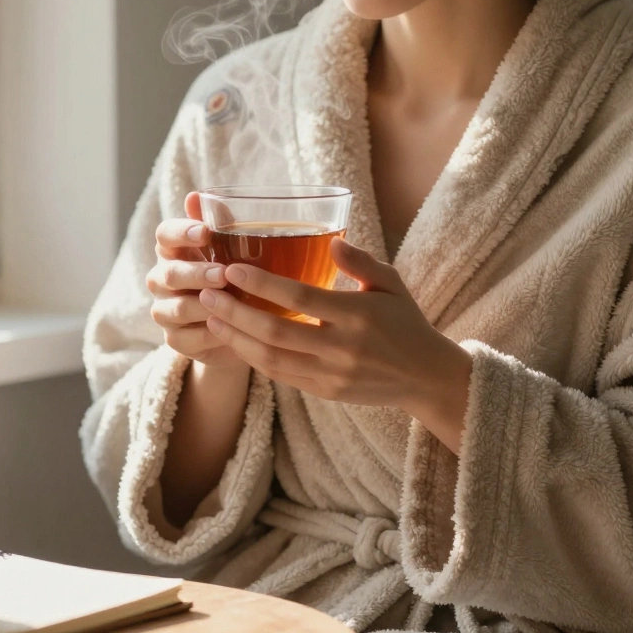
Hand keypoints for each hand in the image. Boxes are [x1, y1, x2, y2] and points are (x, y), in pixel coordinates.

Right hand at [147, 193, 243, 366]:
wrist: (235, 325)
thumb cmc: (231, 277)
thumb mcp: (230, 250)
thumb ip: (217, 224)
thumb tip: (197, 195)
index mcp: (172, 250)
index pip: (164, 234)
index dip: (181, 232)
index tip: (205, 232)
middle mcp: (161, 279)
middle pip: (168, 273)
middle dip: (196, 273)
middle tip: (223, 274)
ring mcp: (164, 311)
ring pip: (176, 308)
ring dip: (202, 305)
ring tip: (228, 302)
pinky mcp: (174, 340)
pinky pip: (187, 338)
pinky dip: (210, 334)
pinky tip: (229, 329)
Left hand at [197, 238, 472, 420]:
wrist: (425, 376)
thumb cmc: (405, 321)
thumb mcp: (391, 283)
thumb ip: (360, 261)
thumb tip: (331, 240)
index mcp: (358, 315)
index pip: (300, 297)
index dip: (262, 284)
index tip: (232, 270)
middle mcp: (342, 348)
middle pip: (275, 331)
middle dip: (235, 312)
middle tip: (207, 292)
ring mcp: (331, 374)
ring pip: (271, 358)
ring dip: (236, 337)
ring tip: (212, 315)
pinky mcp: (325, 392)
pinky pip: (281, 375)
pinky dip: (254, 358)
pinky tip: (235, 340)